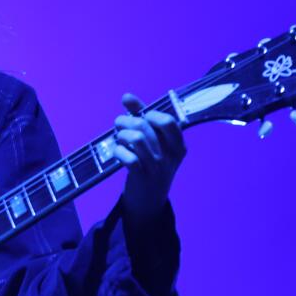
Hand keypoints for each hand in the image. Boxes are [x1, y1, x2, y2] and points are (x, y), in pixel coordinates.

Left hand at [114, 93, 185, 222]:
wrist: (149, 200)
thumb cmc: (150, 163)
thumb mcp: (153, 142)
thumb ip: (141, 117)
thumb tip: (126, 96)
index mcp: (178, 145)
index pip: (168, 121)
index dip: (149, 113)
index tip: (139, 115)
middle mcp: (171, 156)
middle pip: (145, 125)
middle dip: (126, 121)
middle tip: (119, 125)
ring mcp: (158, 167)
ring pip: (136, 138)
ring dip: (121, 134)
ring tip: (119, 138)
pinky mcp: (143, 177)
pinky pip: (128, 158)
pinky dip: (118, 151)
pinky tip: (117, 152)